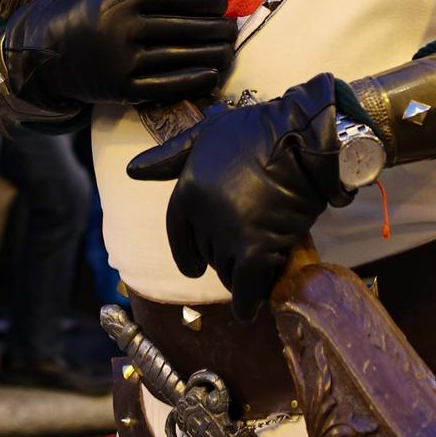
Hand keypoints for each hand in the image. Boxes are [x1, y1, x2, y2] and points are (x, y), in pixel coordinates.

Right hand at [0, 0, 235, 107]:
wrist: (46, 47)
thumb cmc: (88, 7)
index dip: (208, 0)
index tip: (223, 3)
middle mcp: (122, 28)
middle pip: (184, 28)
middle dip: (215, 28)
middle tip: (232, 29)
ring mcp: (121, 61)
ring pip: (180, 57)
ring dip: (212, 55)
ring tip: (228, 51)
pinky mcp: (121, 89)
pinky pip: (166, 86)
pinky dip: (194, 81)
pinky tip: (211, 75)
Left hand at [127, 75, 343, 320]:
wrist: (302, 138)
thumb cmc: (257, 131)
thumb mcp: (205, 134)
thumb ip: (169, 157)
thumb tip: (132, 171)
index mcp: (186, 191)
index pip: (178, 234)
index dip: (187, 255)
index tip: (194, 269)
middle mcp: (201, 217)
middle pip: (208, 255)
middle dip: (225, 255)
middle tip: (249, 245)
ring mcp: (228, 235)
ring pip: (228, 273)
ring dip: (242, 274)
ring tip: (263, 262)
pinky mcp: (256, 251)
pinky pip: (247, 288)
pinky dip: (249, 301)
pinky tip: (252, 305)